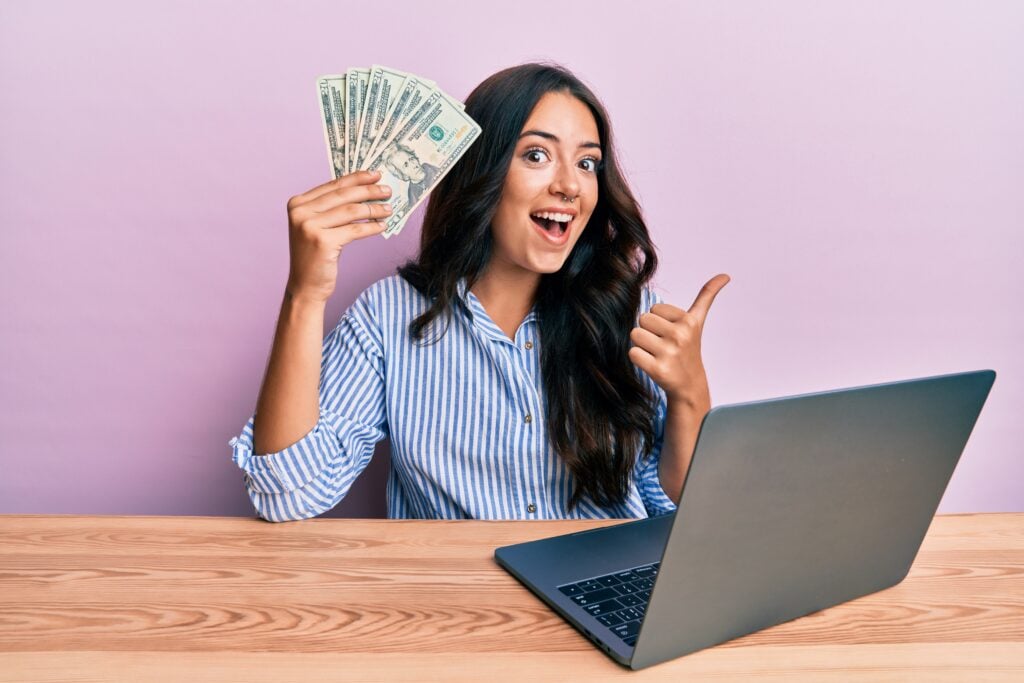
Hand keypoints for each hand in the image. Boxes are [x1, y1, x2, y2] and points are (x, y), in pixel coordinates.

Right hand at [284, 170, 393, 303]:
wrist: (305, 286)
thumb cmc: (315, 256)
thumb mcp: (317, 226)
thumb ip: (331, 208)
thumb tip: (363, 189)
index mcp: (297, 203)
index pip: (333, 185)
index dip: (357, 178)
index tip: (376, 174)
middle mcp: (300, 212)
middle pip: (343, 195)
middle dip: (369, 191)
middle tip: (388, 190)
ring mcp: (309, 226)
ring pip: (351, 211)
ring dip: (374, 209)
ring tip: (388, 209)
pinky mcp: (322, 241)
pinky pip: (355, 230)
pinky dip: (371, 227)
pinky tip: (382, 226)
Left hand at [628, 274, 730, 407]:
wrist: (689, 384)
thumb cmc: (688, 348)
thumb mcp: (698, 320)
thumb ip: (707, 295)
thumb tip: (725, 275)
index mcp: (688, 321)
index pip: (653, 308)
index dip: (658, 321)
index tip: (671, 333)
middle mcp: (680, 335)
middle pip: (642, 320)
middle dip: (648, 332)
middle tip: (662, 345)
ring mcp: (669, 353)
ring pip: (635, 335)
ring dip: (642, 345)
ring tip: (657, 354)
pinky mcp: (658, 369)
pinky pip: (632, 353)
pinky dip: (638, 359)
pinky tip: (652, 364)